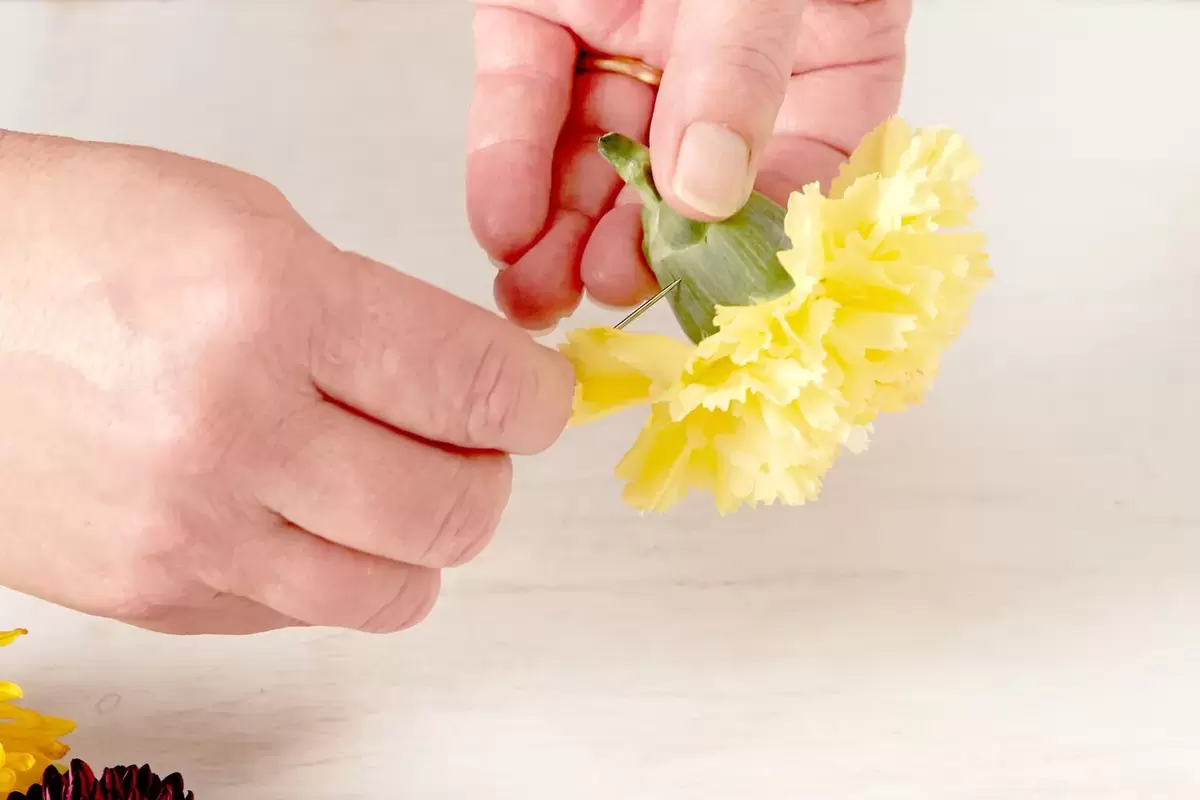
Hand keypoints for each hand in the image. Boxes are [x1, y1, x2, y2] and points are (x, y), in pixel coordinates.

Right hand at [0, 131, 573, 634]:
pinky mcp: (153, 597)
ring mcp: (188, 532)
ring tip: (399, 483)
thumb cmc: (68, 242)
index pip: (476, 387)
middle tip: (476, 440)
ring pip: (396, 591)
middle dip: (492, 473)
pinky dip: (340, 569)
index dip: (536, 398)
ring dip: (426, 539)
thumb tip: (469, 385)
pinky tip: (309, 512)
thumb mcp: (245, 222)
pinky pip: (308, 615)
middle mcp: (231, 432)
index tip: (539, 397)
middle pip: (453, 510)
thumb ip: (372, 312)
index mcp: (270, 306)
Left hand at [467, 0, 910, 329]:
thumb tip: (709, 188)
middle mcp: (725, 64)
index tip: (707, 295)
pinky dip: (506, 166)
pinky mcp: (545, 16)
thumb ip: (743, 64)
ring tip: (536, 294)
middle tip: (599, 300)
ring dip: (563, 235)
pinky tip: (502, 226)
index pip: (796, 171)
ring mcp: (633, 43)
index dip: (750, 241)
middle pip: (683, 186)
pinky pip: (522, 103)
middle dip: (636, 252)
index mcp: (822, 55)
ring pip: (598, 162)